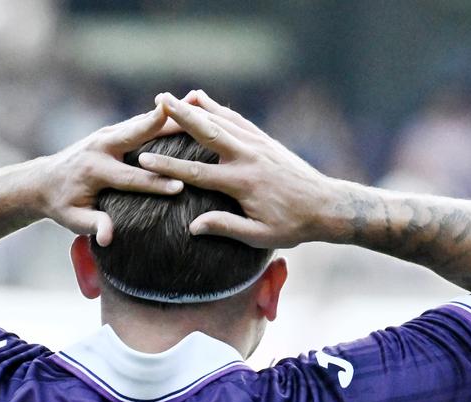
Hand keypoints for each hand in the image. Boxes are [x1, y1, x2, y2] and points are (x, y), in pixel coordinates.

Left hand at [34, 105, 184, 244]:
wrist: (43, 180)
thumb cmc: (62, 204)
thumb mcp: (72, 220)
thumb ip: (92, 225)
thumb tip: (108, 238)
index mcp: (94, 170)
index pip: (130, 178)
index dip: (155, 183)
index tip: (180, 187)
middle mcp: (102, 146)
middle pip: (137, 134)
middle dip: (160, 125)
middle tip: (188, 116)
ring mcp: (108, 134)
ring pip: (142, 122)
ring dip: (169, 114)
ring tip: (197, 103)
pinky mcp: (113, 131)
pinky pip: (141, 122)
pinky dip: (162, 116)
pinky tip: (185, 108)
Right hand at [135, 91, 346, 248]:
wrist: (326, 206)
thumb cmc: (292, 226)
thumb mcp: (259, 236)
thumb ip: (226, 228)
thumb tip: (193, 227)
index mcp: (241, 183)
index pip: (195, 173)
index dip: (167, 167)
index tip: (143, 158)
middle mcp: (247, 158)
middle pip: (207, 133)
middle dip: (182, 116)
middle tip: (159, 101)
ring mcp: (257, 145)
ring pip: (222, 120)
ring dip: (197, 107)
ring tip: (175, 97)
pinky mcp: (266, 141)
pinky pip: (238, 121)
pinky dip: (219, 110)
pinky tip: (204, 101)